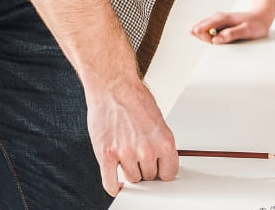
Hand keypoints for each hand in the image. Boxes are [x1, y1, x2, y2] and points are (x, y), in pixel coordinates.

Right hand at [85, 78, 177, 196]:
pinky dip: (114, 187)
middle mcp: (147, 150)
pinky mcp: (106, 155)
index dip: (163, 171)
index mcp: (164, 140)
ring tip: (128, 159)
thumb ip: (157, 142)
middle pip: (150, 177)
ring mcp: (126, 154)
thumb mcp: (157, 120)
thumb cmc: (135, 97)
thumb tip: (159, 159)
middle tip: (141, 159)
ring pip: (132, 179)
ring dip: (130, 173)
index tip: (160, 171)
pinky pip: (110, 183)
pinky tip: (117, 184)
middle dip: (146, 169)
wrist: (114, 86)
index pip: (169, 172)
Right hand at [189, 8, 273, 43]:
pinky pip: (210, 32)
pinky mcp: (221, 24)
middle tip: (221, 41)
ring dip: (210, 38)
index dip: (206, 39)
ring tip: (225, 39)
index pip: (201, 29)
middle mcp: (217, 18)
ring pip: (203, 31)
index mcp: (221, 18)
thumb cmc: (256, 23)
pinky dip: (214, 37)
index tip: (216, 42)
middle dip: (206, 39)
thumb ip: (231, 34)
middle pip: (199, 30)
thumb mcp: (247, 30)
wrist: (262, 16)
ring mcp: (218, 20)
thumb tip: (216, 40)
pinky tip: (224, 38)